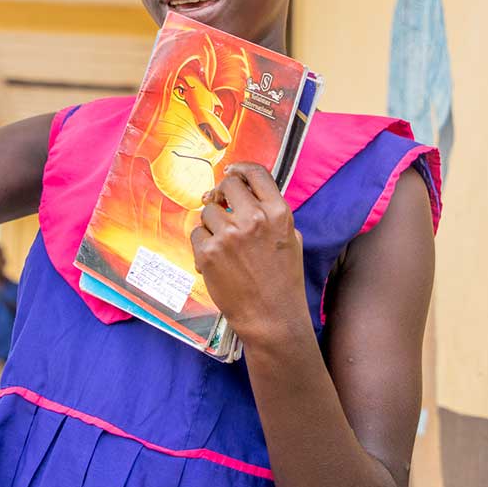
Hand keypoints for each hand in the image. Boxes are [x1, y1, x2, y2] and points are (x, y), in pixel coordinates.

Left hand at [189, 163, 309, 347]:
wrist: (271, 317)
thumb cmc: (283, 280)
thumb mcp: (290, 238)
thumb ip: (271, 212)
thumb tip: (245, 191)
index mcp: (278, 213)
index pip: (255, 173)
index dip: (240, 169)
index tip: (231, 172)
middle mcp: (253, 219)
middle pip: (226, 185)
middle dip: (222, 194)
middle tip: (222, 205)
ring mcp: (228, 235)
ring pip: (208, 211)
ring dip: (212, 223)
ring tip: (225, 245)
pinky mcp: (208, 252)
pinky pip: (196, 233)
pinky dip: (203, 244)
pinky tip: (217, 260)